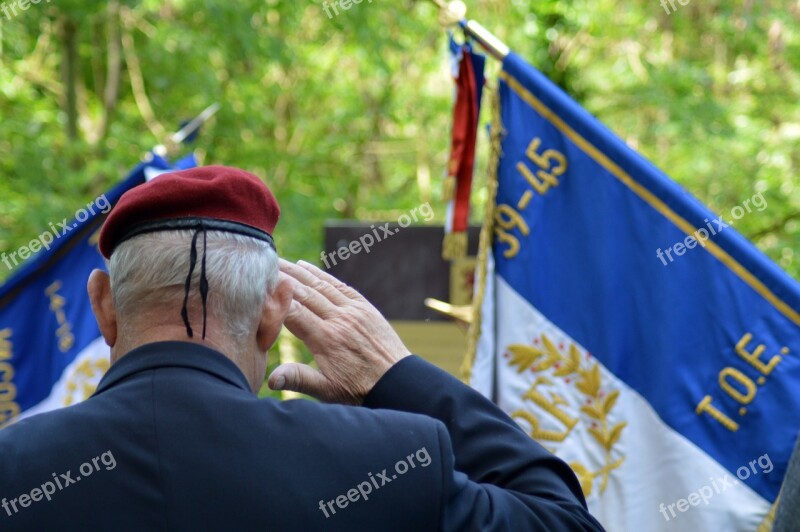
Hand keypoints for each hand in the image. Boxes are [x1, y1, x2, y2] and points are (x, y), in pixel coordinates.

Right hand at [268, 259, 411, 403]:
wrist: (397, 382)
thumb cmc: (359, 390)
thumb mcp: (327, 391)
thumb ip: (298, 380)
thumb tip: (270, 379)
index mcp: (326, 339)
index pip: (293, 312)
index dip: (274, 298)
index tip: (255, 286)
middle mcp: (339, 320)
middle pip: (305, 293)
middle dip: (282, 278)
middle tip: (260, 265)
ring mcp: (353, 311)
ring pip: (321, 285)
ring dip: (299, 271)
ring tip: (278, 260)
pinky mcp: (364, 307)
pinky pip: (340, 286)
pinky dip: (323, 275)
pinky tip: (307, 266)